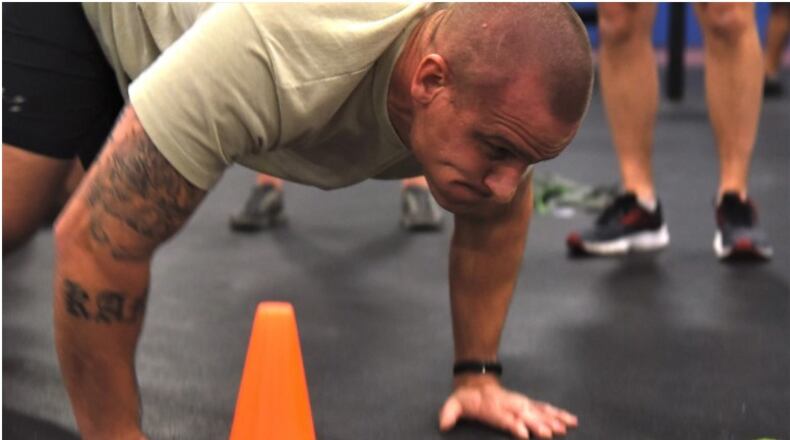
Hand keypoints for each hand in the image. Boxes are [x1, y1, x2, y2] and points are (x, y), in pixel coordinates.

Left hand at [438, 375, 577, 438]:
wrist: (476, 382)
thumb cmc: (467, 399)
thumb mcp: (454, 404)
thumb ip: (449, 414)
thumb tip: (443, 424)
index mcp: (493, 409)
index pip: (504, 418)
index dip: (513, 425)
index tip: (523, 433)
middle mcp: (510, 406)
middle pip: (526, 416)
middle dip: (538, 425)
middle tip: (550, 434)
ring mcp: (520, 404)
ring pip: (539, 412)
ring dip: (553, 419)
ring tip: (566, 427)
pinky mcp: (527, 404)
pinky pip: (545, 409)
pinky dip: (558, 414)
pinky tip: (570, 421)